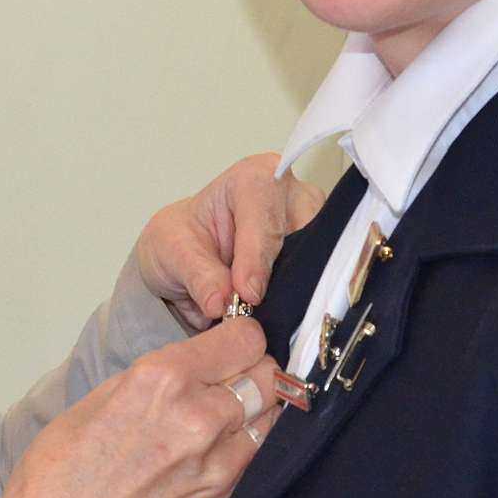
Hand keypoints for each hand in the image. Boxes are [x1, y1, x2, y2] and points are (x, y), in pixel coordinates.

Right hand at [0, 317, 280, 497]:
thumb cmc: (60, 473)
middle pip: (269, 377)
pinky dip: (249, 456)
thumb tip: (198, 367)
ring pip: (274, 422)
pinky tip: (220, 458)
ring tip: (227, 423)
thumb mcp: (99, 398)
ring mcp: (220, 469)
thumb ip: (158, 378)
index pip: (245, 339)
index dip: (241, 338)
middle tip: (234, 382)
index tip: (232, 347)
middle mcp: (200, 419)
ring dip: (256, 417)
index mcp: (163, 380)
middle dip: (254, 373)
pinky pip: (260, 466)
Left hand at [137, 154, 325, 328]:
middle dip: (281, 279)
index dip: (256, 257)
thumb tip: (222, 302)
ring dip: (293, 295)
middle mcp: (293, 196)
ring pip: (320, 265)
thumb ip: (199, 275)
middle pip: (304, 239)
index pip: (266, 216)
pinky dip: (302, 305)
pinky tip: (280, 319)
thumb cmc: (181, 239)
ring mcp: (313, 227)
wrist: (188, 256)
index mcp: (255, 178)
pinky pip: (325, 285)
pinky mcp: (322, 258)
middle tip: (256, 311)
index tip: (246, 293)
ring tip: (263, 317)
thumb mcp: (172, 252)